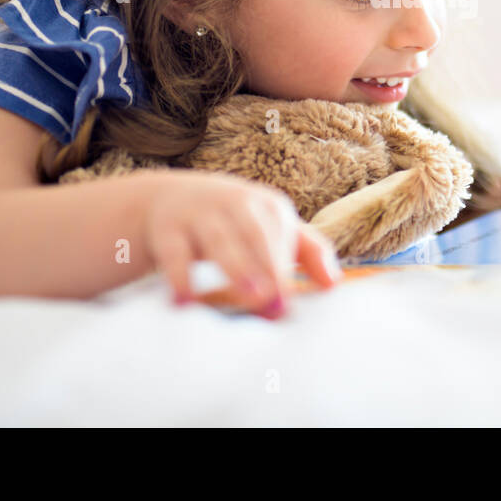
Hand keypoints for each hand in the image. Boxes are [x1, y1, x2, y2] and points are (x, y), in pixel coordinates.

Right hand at [141, 168, 342, 318]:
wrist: (170, 197)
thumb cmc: (235, 220)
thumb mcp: (271, 226)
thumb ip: (308, 251)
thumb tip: (333, 285)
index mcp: (267, 206)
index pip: (281, 234)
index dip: (284, 266)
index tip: (287, 303)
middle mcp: (235, 203)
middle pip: (254, 234)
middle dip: (266, 267)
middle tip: (274, 303)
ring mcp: (199, 213)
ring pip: (218, 240)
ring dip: (235, 267)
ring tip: (247, 298)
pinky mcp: (167, 227)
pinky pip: (173, 252)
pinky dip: (178, 276)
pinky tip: (184, 302)